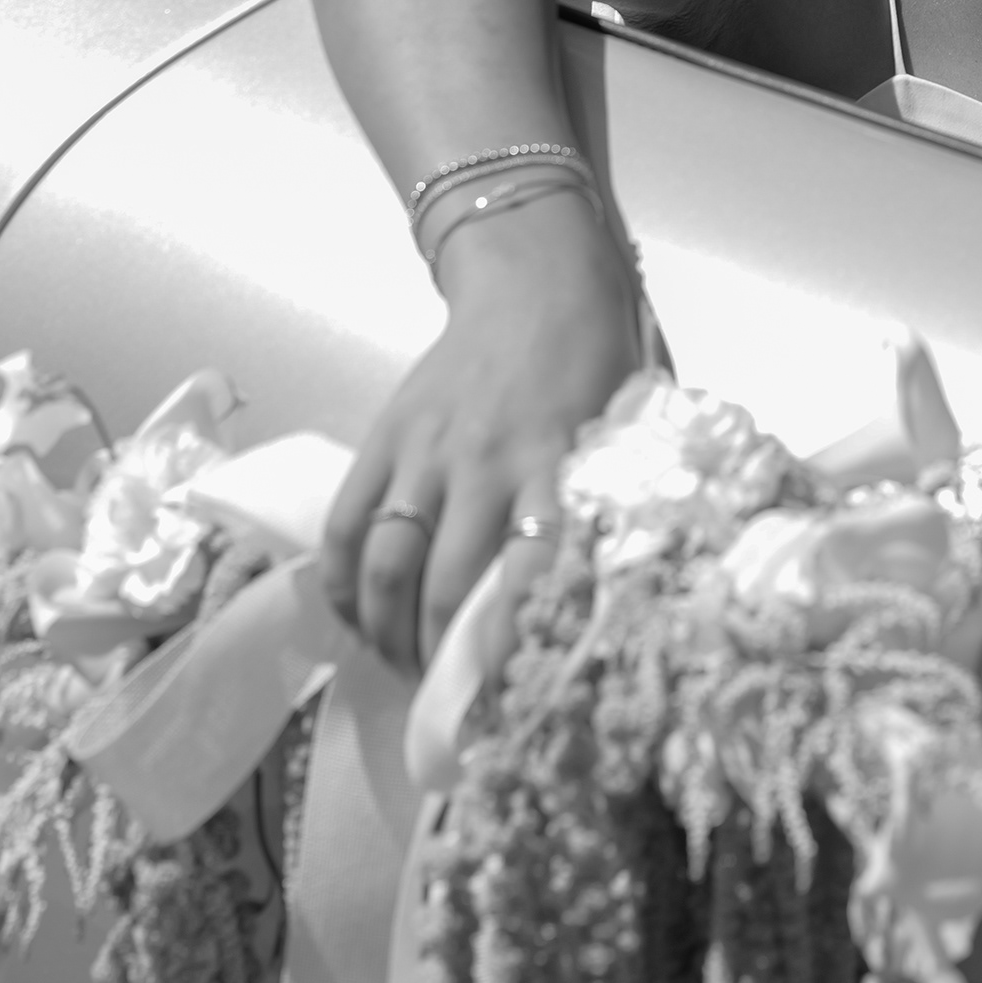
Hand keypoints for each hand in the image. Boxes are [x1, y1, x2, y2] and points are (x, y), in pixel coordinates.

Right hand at [317, 190, 643, 673]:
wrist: (538, 275)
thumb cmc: (603, 358)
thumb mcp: (636, 428)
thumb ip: (628, 500)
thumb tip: (638, 588)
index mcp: (559, 466)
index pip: (533, 574)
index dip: (515, 648)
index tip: (516, 708)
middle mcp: (487, 464)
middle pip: (445, 587)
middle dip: (441, 661)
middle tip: (451, 707)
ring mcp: (427, 452)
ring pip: (387, 565)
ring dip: (387, 634)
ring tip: (402, 671)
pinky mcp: (385, 435)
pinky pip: (348, 523)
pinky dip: (343, 582)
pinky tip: (355, 620)